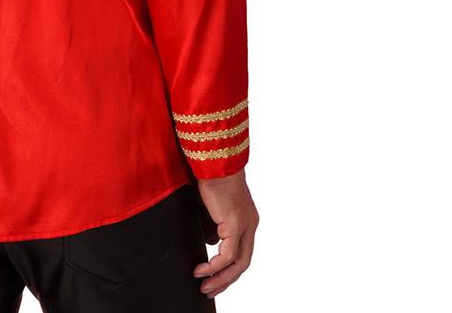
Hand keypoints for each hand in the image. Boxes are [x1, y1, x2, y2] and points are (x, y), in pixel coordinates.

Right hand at [192, 169, 258, 297]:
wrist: (214, 160)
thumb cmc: (211, 175)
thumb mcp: (211, 206)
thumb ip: (213, 225)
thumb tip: (210, 242)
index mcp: (246, 219)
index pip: (242, 251)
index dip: (229, 268)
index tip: (213, 277)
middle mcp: (249, 224)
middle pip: (243, 263)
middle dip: (225, 280)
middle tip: (209, 290)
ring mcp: (245, 225)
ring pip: (238, 263)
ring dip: (220, 278)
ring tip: (204, 286)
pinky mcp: (235, 224)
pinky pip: (228, 255)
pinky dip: (215, 266)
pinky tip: (202, 270)